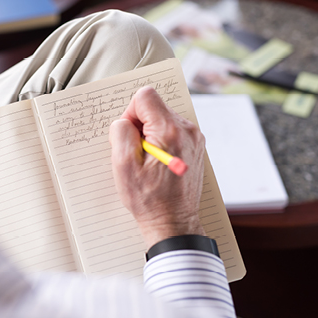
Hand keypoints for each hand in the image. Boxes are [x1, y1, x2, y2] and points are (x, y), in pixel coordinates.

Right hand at [109, 86, 205, 248]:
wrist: (174, 222)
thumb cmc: (148, 199)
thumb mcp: (123, 166)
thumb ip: (121, 132)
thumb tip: (125, 121)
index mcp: (170, 131)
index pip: (145, 96)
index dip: (130, 113)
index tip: (130, 136)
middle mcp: (187, 130)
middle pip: (155, 106)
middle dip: (140, 124)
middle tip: (137, 153)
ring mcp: (195, 137)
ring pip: (163, 117)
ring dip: (150, 133)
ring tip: (148, 161)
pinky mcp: (196, 145)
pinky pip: (172, 129)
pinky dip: (161, 140)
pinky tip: (158, 162)